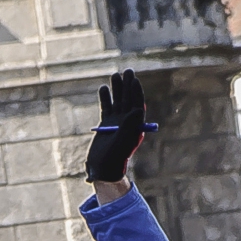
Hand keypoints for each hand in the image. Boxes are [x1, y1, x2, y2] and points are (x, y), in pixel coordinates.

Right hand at [85, 68, 145, 183]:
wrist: (102, 169)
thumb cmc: (113, 158)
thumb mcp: (122, 141)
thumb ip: (129, 125)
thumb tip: (138, 108)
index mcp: (135, 126)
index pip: (138, 105)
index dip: (136, 92)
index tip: (134, 80)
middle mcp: (127, 123)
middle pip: (128, 100)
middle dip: (127, 86)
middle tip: (127, 71)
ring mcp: (116, 123)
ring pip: (117, 102)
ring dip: (116, 89)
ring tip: (115, 75)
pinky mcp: (106, 125)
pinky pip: (107, 108)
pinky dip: (105, 99)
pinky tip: (103, 88)